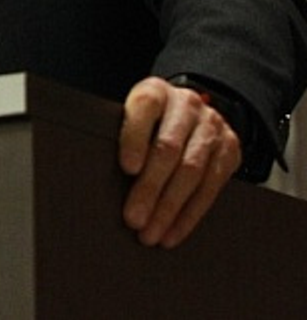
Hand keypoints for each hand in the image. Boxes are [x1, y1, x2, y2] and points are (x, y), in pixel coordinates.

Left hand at [117, 75, 241, 247]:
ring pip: (192, 172)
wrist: (190, 112)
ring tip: (151, 233)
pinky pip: (211, 187)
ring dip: (170, 209)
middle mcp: (186, 105)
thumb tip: (94, 173)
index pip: (144, 109)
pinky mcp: (230, 149)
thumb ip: (120, 135)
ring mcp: (212, 126)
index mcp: (154, 92)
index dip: (135, 138)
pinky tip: (174, 232)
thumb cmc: (148, 121)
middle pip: (168, 149)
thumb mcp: (132, 116)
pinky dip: (190, 215)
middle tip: (134, 218)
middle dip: (150, 188)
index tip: (127, 168)